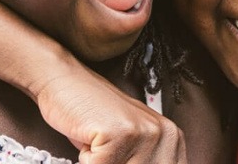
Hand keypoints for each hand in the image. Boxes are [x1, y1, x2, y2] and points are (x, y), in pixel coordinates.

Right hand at [33, 69, 187, 163]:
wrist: (64, 82)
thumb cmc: (92, 117)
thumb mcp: (130, 146)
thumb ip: (143, 160)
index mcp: (174, 139)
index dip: (136, 163)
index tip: (123, 155)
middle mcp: (167, 135)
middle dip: (116, 163)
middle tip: (106, 148)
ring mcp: (145, 133)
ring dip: (102, 162)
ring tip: (99, 143)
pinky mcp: (119, 134)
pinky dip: (86, 158)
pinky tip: (90, 136)